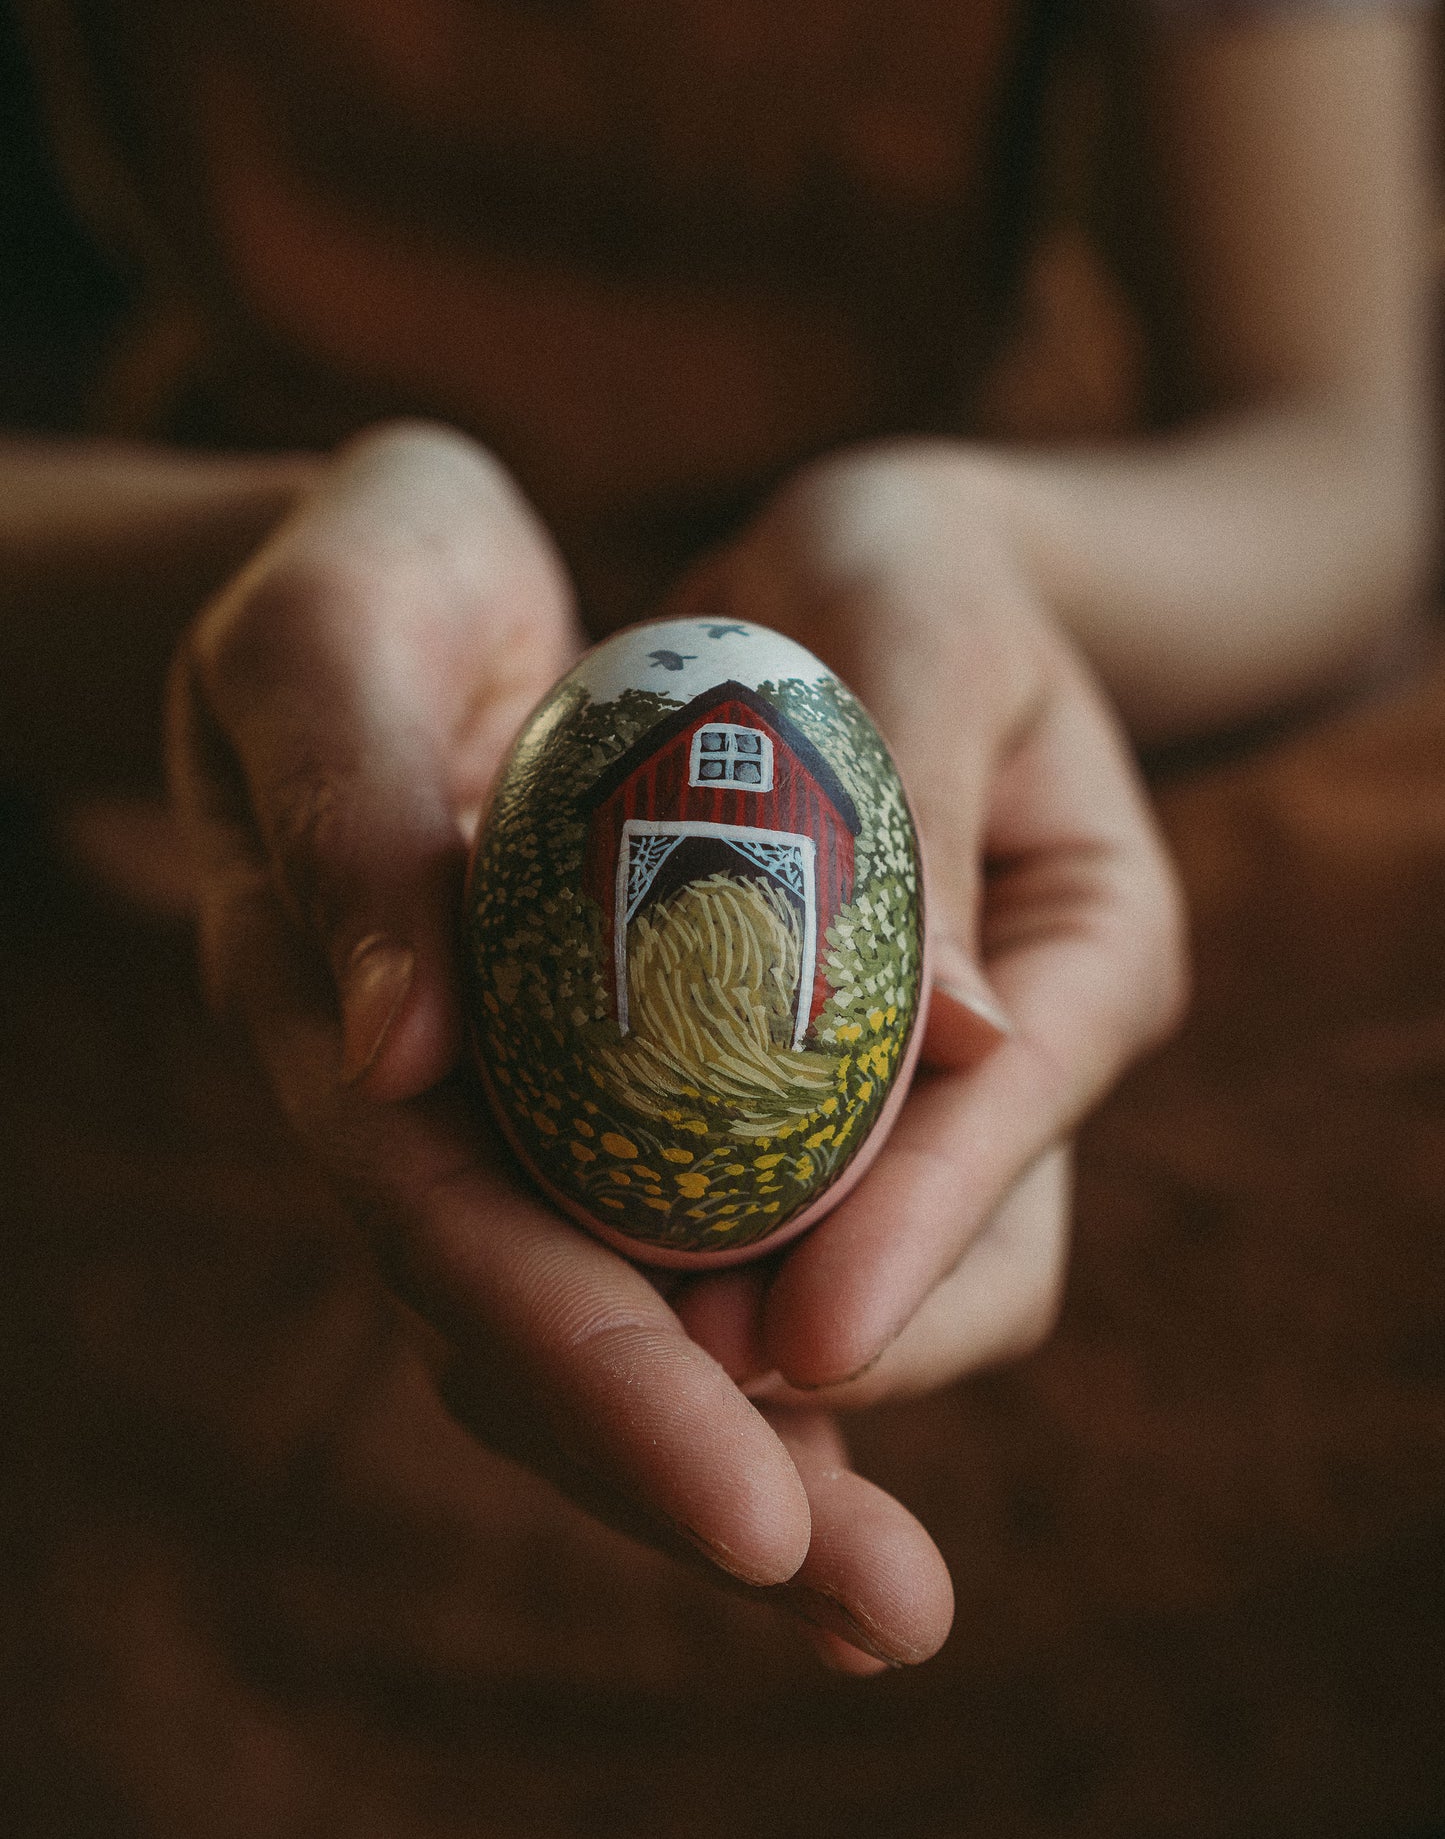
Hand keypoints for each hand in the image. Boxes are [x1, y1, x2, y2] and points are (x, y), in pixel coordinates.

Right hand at [167, 423, 952, 1673]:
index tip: (755, 1501)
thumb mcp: (326, 636)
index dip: (595, 1377)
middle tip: (889, 1614)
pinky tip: (865, 1421)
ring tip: (899, 1587)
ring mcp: (501, 1101)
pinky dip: (762, 1338)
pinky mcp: (586, 1076)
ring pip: (612, 1317)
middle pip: (540, 1334)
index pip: (458, 1235)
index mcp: (326, 1013)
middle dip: (703, 1478)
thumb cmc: (357, 575)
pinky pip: (670, 1234)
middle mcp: (413, 1098)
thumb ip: (346, 813)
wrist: (392, 566)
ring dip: (761, 1449)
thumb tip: (411, 1061)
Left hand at [664, 440, 1188, 1413]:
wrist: (860, 584)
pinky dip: (678, 1268)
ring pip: (866, 1274)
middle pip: (968, 1261)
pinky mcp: (820, 1093)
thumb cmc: (904, 568)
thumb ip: (930, 805)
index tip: (803, 1345)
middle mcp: (1021, 1045)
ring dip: (746, 1343)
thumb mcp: (919, 622)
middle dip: (831, 1342)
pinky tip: (557, 1287)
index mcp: (1089, 946)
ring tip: (593, 1368)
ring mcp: (923, 1086)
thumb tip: (964, 1038)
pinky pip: (763, 1218)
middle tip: (670, 1390)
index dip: (915, 1242)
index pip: (1014, 1124)